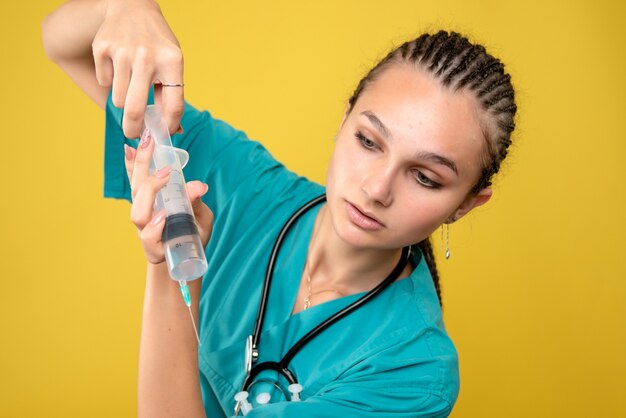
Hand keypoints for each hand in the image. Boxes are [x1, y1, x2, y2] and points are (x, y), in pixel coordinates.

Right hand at [93, 0, 183, 137]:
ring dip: (123, 99)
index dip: (167, 126)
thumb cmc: (157, 43)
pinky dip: (110, 79)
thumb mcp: (172, 63)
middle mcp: (147, 56)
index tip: (161, 135)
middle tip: (132, 135)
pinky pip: (104, 81)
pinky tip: (117, 63)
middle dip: (133, 129)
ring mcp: (122, 51)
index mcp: (172, 62)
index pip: (173, 106)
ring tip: (130, 82)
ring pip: (119, 99)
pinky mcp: (102, 47)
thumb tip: (173, 129)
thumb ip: (172, 95)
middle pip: (135, 109)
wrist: (132, 7)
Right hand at [125, 129, 212, 264]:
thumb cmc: (191, 233)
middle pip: (136, 187)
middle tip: (150, 145)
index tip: (135, 140)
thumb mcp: (199, 213)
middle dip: (140, 164)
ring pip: (137, 213)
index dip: (133, 160)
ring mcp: (146, 231)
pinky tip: (163, 217)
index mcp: (152, 200)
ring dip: (150, 192)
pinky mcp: (153, 249)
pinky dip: (155, 226)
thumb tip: (199, 185)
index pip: (138, 177)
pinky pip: (148, 237)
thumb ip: (195, 199)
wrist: (189, 261)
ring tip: (164, 178)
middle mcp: (145, 213)